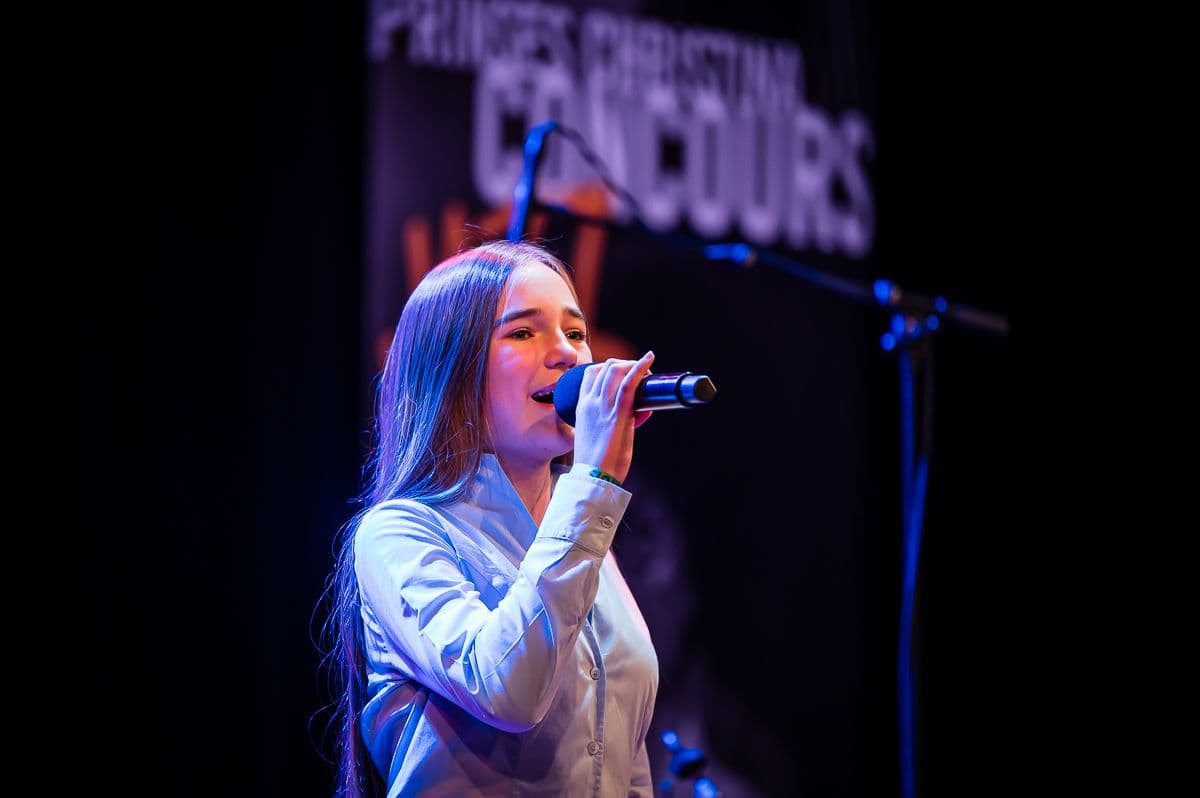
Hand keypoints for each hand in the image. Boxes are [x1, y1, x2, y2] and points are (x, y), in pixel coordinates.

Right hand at [571, 351, 654, 483]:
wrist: (595, 476)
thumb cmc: (596, 463)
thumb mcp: (593, 436)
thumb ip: (602, 424)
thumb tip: (621, 421)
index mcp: (582, 407)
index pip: (591, 374)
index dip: (608, 367)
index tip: (623, 373)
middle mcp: (591, 402)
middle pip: (606, 367)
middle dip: (624, 364)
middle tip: (639, 373)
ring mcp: (603, 405)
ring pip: (617, 370)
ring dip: (634, 364)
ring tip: (647, 370)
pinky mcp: (619, 412)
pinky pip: (629, 382)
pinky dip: (641, 366)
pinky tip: (650, 359)